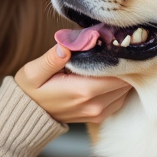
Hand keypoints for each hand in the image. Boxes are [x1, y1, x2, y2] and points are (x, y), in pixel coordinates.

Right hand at [15, 45, 131, 123]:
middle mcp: (95, 104)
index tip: (118, 41)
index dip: (121, 56)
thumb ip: (50, 60)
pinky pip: (119, 98)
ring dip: (124, 74)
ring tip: (114, 58)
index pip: (117, 72)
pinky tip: (110, 73)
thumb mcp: (33, 72)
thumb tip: (65, 47)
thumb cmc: (31, 90)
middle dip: (125, 63)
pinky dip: (119, 86)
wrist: (30, 115)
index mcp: (82, 91)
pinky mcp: (99, 116)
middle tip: (118, 45)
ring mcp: (99, 113)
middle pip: (126, 81)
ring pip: (125, 90)